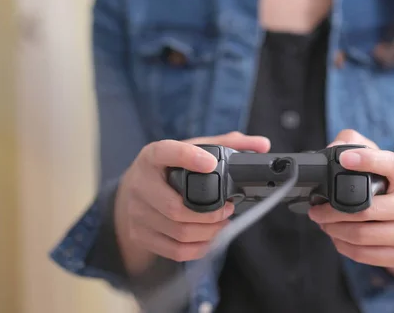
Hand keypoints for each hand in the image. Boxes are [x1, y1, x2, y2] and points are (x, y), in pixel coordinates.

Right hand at [115, 132, 270, 275]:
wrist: (131, 192)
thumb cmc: (167, 169)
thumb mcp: (190, 150)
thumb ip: (226, 144)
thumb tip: (262, 144)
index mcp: (152, 157)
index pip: (166, 153)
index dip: (189, 158)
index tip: (211, 163)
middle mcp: (141, 184)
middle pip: (175, 208)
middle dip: (210, 213)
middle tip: (228, 209)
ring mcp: (138, 213)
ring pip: (178, 232)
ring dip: (208, 232)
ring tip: (223, 224)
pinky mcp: (141, 235)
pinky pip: (174, 250)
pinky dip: (198, 248)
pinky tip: (210, 239)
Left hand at [309, 130, 393, 274]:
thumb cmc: (385, 189)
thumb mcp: (373, 161)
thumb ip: (353, 144)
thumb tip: (334, 148)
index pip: (393, 164)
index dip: (368, 160)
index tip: (343, 158)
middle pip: (367, 210)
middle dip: (332, 211)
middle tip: (316, 209)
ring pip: (362, 235)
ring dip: (334, 230)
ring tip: (324, 223)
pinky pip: (364, 254)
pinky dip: (343, 246)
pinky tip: (337, 237)